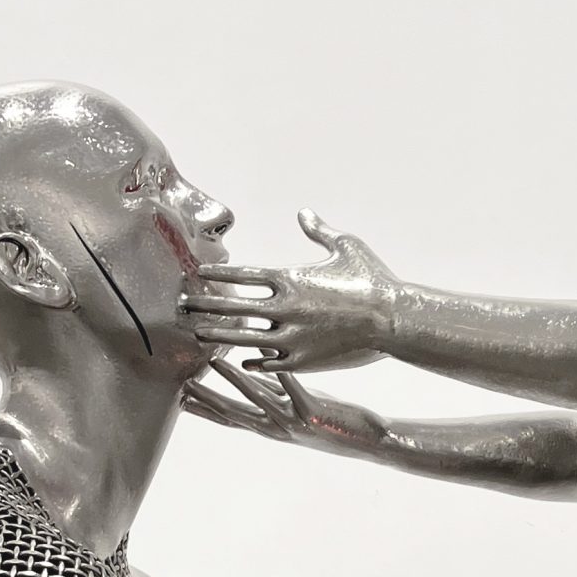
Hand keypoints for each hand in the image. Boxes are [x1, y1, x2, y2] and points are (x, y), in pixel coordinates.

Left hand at [179, 209, 395, 373]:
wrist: (394, 319)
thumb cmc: (373, 280)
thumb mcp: (346, 246)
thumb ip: (319, 231)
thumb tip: (304, 214)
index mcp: (290, 278)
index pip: (242, 275)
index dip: (217, 275)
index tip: (198, 276)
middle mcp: (284, 308)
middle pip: (232, 307)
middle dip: (205, 306)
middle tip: (182, 307)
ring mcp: (291, 337)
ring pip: (243, 337)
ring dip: (218, 336)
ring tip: (199, 334)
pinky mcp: (302, 360)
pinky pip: (267, 362)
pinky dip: (251, 361)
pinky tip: (238, 361)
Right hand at [180, 362, 389, 457]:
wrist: (366, 441)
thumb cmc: (331, 419)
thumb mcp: (294, 405)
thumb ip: (270, 392)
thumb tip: (247, 373)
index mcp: (271, 426)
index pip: (230, 419)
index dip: (205, 409)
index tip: (180, 397)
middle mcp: (277, 428)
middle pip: (235, 414)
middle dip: (208, 399)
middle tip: (182, 385)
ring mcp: (294, 422)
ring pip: (258, 399)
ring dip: (235, 381)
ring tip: (216, 362)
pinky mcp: (313, 414)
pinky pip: (294, 392)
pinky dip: (282, 377)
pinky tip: (272, 362)